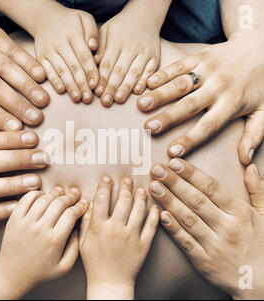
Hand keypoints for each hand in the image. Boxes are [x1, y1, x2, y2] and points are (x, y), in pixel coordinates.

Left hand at [0, 188, 87, 296]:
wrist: (12, 274)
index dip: (80, 206)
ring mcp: (25, 223)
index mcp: (54, 240)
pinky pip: (26, 200)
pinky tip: (43, 194)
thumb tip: (77, 227)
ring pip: (43, 199)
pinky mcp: (14, 220)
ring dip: (54, 192)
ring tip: (61, 191)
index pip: (71, 215)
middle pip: (59, 204)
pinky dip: (36, 194)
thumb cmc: (40, 271)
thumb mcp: (64, 266)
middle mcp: (40, 230)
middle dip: (70, 196)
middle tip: (75, 193)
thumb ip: (75, 247)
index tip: (84, 203)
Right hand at [32, 1, 98, 103]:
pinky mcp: (40, 58)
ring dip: (70, 86)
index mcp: (72, 33)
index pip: (84, 55)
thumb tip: (94, 47)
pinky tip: (61, 91)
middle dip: (81, 84)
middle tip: (88, 98)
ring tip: (78, 98)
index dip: (90, 71)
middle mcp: (59, 42)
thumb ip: (92, 31)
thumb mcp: (84, 18)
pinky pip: (47, 71)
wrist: (44, 18)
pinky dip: (54, 81)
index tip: (96, 85)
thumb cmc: (70, 22)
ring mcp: (48, 50)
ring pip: (61, 71)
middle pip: (73, 66)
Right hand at [80, 176, 158, 299]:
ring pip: (139, 210)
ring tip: (141, 189)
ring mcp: (132, 237)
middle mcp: (116, 229)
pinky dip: (154, 214)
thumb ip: (85, 221)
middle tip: (127, 180)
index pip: (102, 200)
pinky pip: (152, 226)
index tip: (107, 178)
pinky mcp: (144, 244)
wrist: (110, 283)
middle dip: (125, 187)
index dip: (104, 186)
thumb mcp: (83, 242)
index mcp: (99, 227)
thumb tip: (87, 203)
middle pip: (123, 201)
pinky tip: (154, 206)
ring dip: (140, 197)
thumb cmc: (94, 262)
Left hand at [94, 4, 160, 106]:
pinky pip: (150, 71)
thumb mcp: (105, 32)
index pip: (107, 64)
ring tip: (118, 100)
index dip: (102, 79)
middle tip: (105, 101)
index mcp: (116, 41)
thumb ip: (99, 48)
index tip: (97, 92)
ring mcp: (145, 52)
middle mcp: (131, 47)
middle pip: (120, 70)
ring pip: (134, 72)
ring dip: (126, 88)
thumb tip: (92, 65)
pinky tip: (137, 92)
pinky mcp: (155, 57)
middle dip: (112, 87)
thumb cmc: (120, 28)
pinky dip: (144, 81)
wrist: (144, 16)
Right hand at [138, 34, 263, 163]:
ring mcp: (208, 70)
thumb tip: (244, 160)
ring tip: (141, 104)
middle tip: (148, 128)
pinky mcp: (201, 56)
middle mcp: (218, 87)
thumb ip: (255, 135)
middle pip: (189, 105)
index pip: (208, 126)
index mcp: (232, 104)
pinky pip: (180, 65)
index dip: (190, 139)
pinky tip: (148, 82)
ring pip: (181, 84)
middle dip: (168, 117)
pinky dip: (163, 73)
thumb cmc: (260, 84)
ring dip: (160, 94)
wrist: (261, 47)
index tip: (172, 152)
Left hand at [149, 159, 263, 299]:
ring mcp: (215, 245)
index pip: (212, 188)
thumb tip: (250, 166)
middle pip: (196, 200)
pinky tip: (160, 214)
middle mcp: (227, 227)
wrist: (261, 281)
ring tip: (153, 186)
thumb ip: (257, 189)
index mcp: (241, 213)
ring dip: (168, 201)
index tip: (174, 162)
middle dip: (174, 182)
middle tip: (156, 169)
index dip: (191, 174)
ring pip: (187, 219)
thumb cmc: (261, 244)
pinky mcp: (204, 262)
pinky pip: (185, 242)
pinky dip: (172, 228)